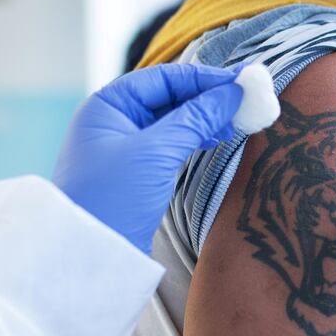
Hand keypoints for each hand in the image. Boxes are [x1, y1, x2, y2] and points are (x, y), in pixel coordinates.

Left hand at [53, 64, 242, 252]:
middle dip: (208, 98)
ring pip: (174, 120)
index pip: (165, 79)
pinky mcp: (137, 170)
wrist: (89, 256)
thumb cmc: (112, 198)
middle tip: (246, 101)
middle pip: (170, 97)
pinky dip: (195, 138)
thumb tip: (232, 92)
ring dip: (205, 119)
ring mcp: (125, 146)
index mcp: (109, 105)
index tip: (242, 82)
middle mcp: (115, 120)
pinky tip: (216, 138)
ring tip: (237, 121)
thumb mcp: (157, 152)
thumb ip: (196, 118)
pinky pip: (171, 142)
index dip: (205, 78)